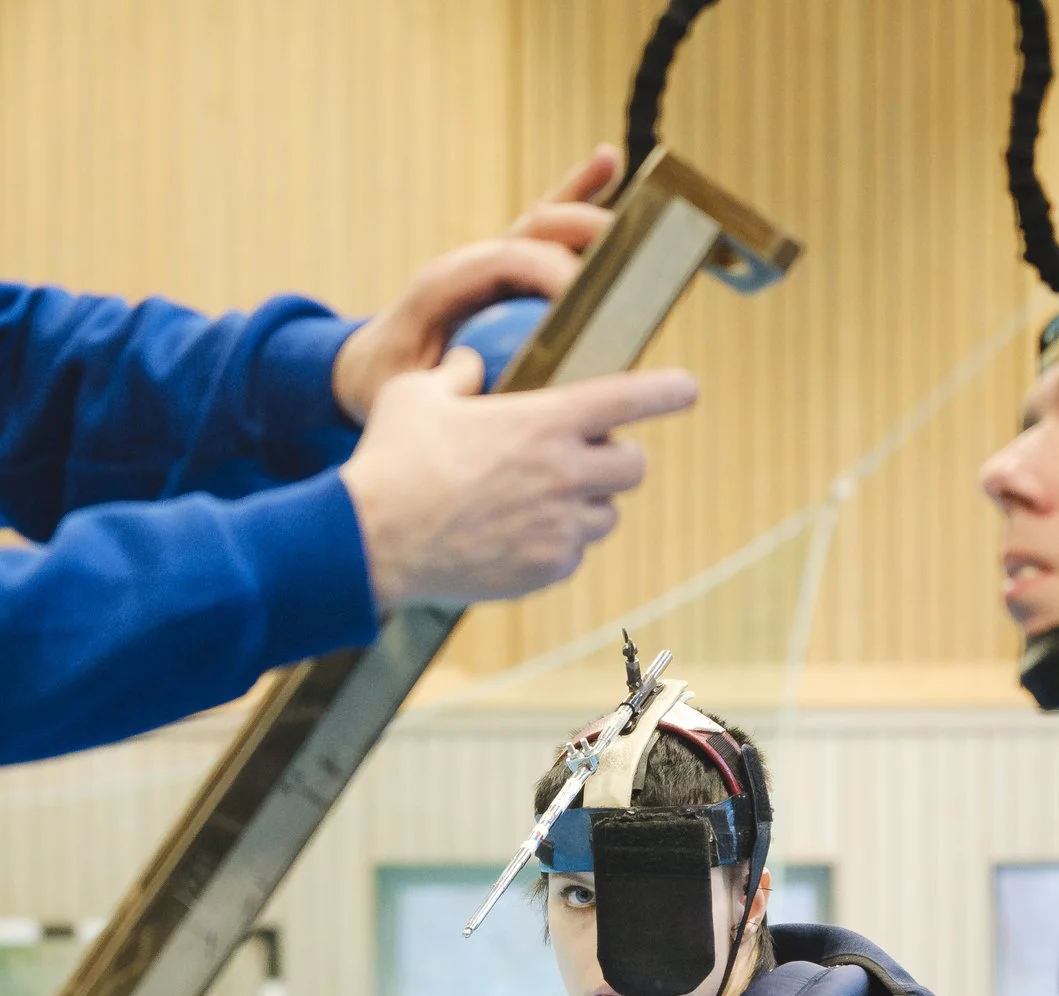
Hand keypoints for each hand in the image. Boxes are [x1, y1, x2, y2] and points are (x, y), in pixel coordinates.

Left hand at [331, 146, 624, 423]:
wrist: (366, 366)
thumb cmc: (387, 384)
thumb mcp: (406, 394)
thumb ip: (448, 395)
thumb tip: (501, 401)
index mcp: (444, 284)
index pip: (506, 260)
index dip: (549, 270)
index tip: (582, 298)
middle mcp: (472, 264)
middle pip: (534, 229)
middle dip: (578, 232)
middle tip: (620, 252)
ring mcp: (492, 263)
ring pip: (546, 222)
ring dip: (584, 201)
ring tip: (619, 177)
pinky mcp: (508, 270)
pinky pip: (547, 230)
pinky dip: (576, 193)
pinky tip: (606, 161)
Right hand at [340, 352, 696, 613]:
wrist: (371, 541)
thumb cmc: (390, 460)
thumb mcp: (416, 394)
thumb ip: (456, 373)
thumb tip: (471, 363)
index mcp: (545, 421)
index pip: (631, 398)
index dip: (667, 391)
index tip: (688, 388)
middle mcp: (566, 474)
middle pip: (633, 466)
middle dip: (616, 459)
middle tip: (583, 457)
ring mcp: (560, 528)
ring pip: (607, 515)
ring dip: (587, 505)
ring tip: (539, 500)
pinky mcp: (546, 570)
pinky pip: (573, 553)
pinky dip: (557, 544)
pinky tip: (515, 535)